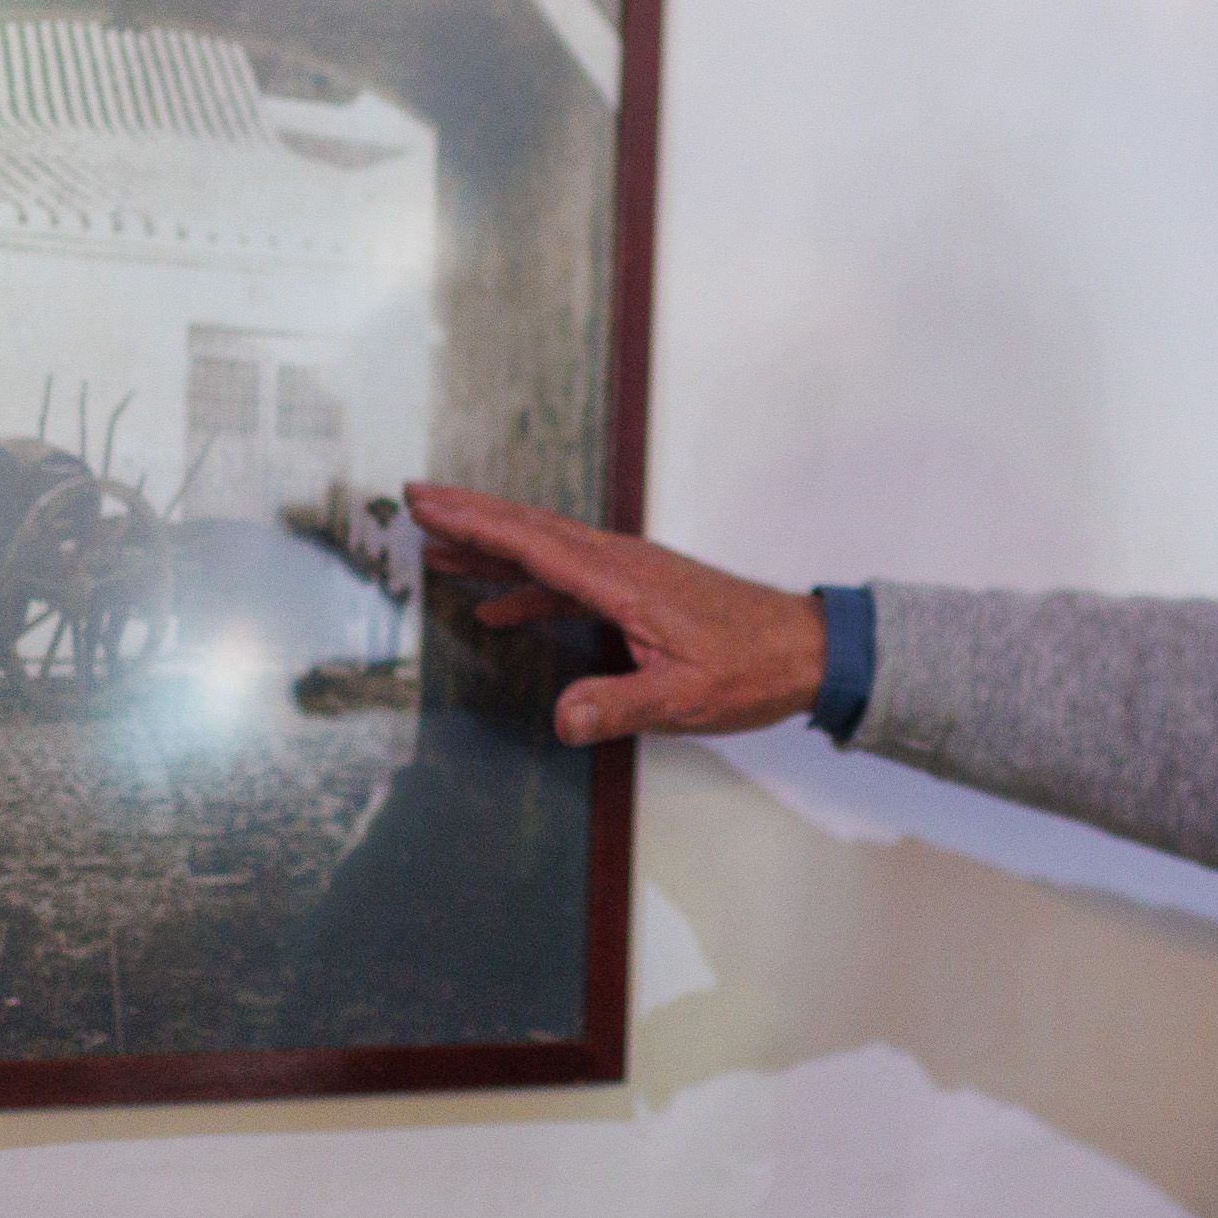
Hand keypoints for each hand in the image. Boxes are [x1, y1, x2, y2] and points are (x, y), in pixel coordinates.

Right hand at [404, 482, 827, 747]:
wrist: (805, 651)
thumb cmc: (753, 670)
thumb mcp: (686, 699)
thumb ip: (621, 706)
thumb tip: (562, 719)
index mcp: (625, 581)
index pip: (535, 544)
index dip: (476, 524)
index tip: (427, 503)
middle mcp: (622, 566)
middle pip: (532, 531)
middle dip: (470, 515)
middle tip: (412, 497)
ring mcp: (630, 575)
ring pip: (546, 552)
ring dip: (491, 549)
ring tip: (436, 548)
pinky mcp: (639, 594)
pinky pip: (568, 582)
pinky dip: (528, 589)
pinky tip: (497, 608)